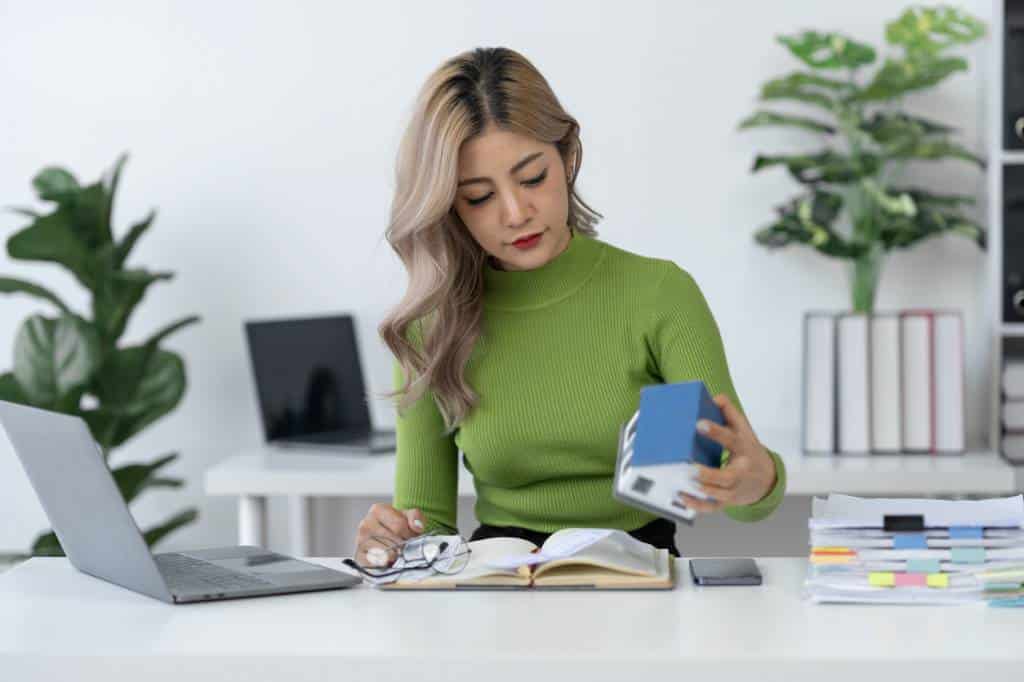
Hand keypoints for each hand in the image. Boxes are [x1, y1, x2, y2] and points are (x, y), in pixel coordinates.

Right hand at [353, 503, 424, 566]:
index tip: (410, 536)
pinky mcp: (359, 557)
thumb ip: (416, 517)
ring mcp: (360, 541)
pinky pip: (378, 563)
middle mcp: (365, 524)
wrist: (387, 541)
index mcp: (377, 510)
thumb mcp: (409, 517)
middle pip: (394, 539)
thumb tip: (417, 527)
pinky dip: (387, 563)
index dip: (409, 534)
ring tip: (397, 551)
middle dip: (404, 545)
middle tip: (405, 546)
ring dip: (397, 555)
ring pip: (387, 552)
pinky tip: (388, 559)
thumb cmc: (397, 527)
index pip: (399, 525)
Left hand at [678, 393, 776, 514]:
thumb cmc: (748, 449)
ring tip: (681, 482)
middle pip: (727, 476)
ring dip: (700, 490)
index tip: (699, 423)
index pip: (731, 439)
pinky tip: (682, 497)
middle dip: (709, 474)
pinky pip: (712, 506)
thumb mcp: (744, 429)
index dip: (716, 431)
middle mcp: (740, 471)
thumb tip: (715, 397)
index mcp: (744, 449)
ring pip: (718, 494)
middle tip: (690, 468)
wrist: (767, 478)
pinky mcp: (727, 501)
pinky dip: (697, 504)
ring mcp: (735, 489)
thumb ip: (730, 412)